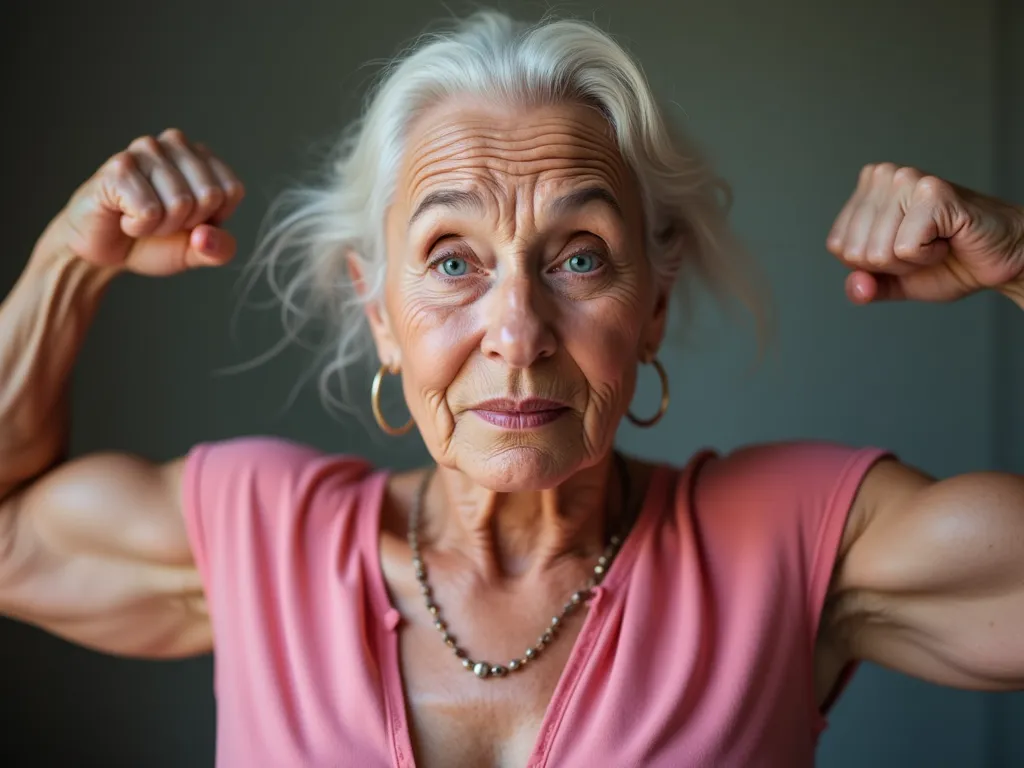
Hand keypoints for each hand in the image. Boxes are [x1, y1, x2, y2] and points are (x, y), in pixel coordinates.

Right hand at [58, 128, 244, 275]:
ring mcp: (145, 150)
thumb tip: (205, 237)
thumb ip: (219, 249)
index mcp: (202, 157)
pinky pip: (149, 210)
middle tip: (160, 220)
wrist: (105, 253)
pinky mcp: (119, 167)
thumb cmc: (153, 243)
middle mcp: (175, 144)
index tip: (188, 221)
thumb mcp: (198, 251)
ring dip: (160, 226)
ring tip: (140, 217)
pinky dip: (138, 227)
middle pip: (209, 195)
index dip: (211, 218)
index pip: (232, 190)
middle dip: (186, 223)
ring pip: (180, 203)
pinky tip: (123, 216)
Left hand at [826, 163, 1023, 302]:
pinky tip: (947, 238)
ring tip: (937, 242)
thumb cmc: (950, 260)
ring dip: (911, 261)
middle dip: (891, 264)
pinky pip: (904, 248)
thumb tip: (856, 287)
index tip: (905, 249)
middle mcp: (883, 176)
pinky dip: (928, 256)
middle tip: (925, 246)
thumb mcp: (894, 280)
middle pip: (855, 251)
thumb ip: (865, 286)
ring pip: (878, 252)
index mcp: (866, 190)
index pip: (838, 246)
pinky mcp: (932, 193)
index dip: (872, 264)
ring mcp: (907, 180)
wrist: (1001, 259)